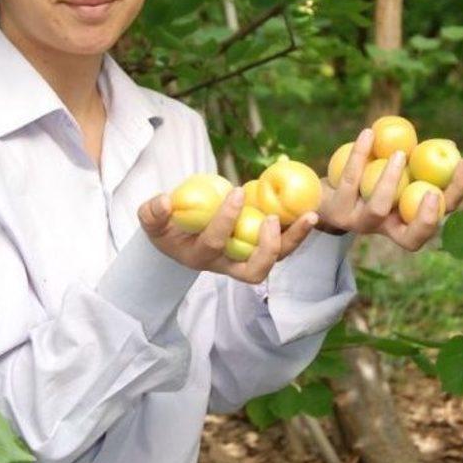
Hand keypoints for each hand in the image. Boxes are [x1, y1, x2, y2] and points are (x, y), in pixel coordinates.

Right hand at [138, 187, 318, 283]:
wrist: (179, 239)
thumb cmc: (166, 228)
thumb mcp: (152, 221)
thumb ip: (153, 212)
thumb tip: (165, 201)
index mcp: (200, 257)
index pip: (215, 243)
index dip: (226, 221)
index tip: (235, 192)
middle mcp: (227, 264)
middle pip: (256, 269)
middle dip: (269, 247)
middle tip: (275, 219)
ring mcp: (246, 258)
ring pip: (276, 258)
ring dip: (295, 239)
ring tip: (310, 215)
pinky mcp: (259, 247)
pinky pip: (282, 242)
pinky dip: (296, 228)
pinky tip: (307, 207)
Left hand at [317, 128, 462, 250]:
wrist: (321, 189)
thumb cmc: (368, 176)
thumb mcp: (395, 172)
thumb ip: (420, 164)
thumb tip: (451, 145)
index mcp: (404, 222)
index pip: (437, 221)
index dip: (454, 198)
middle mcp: (384, 230)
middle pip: (411, 237)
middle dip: (426, 218)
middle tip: (432, 190)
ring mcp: (359, 223)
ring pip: (378, 208)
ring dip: (391, 181)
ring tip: (400, 153)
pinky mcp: (336, 209)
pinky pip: (351, 180)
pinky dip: (361, 154)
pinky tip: (368, 133)